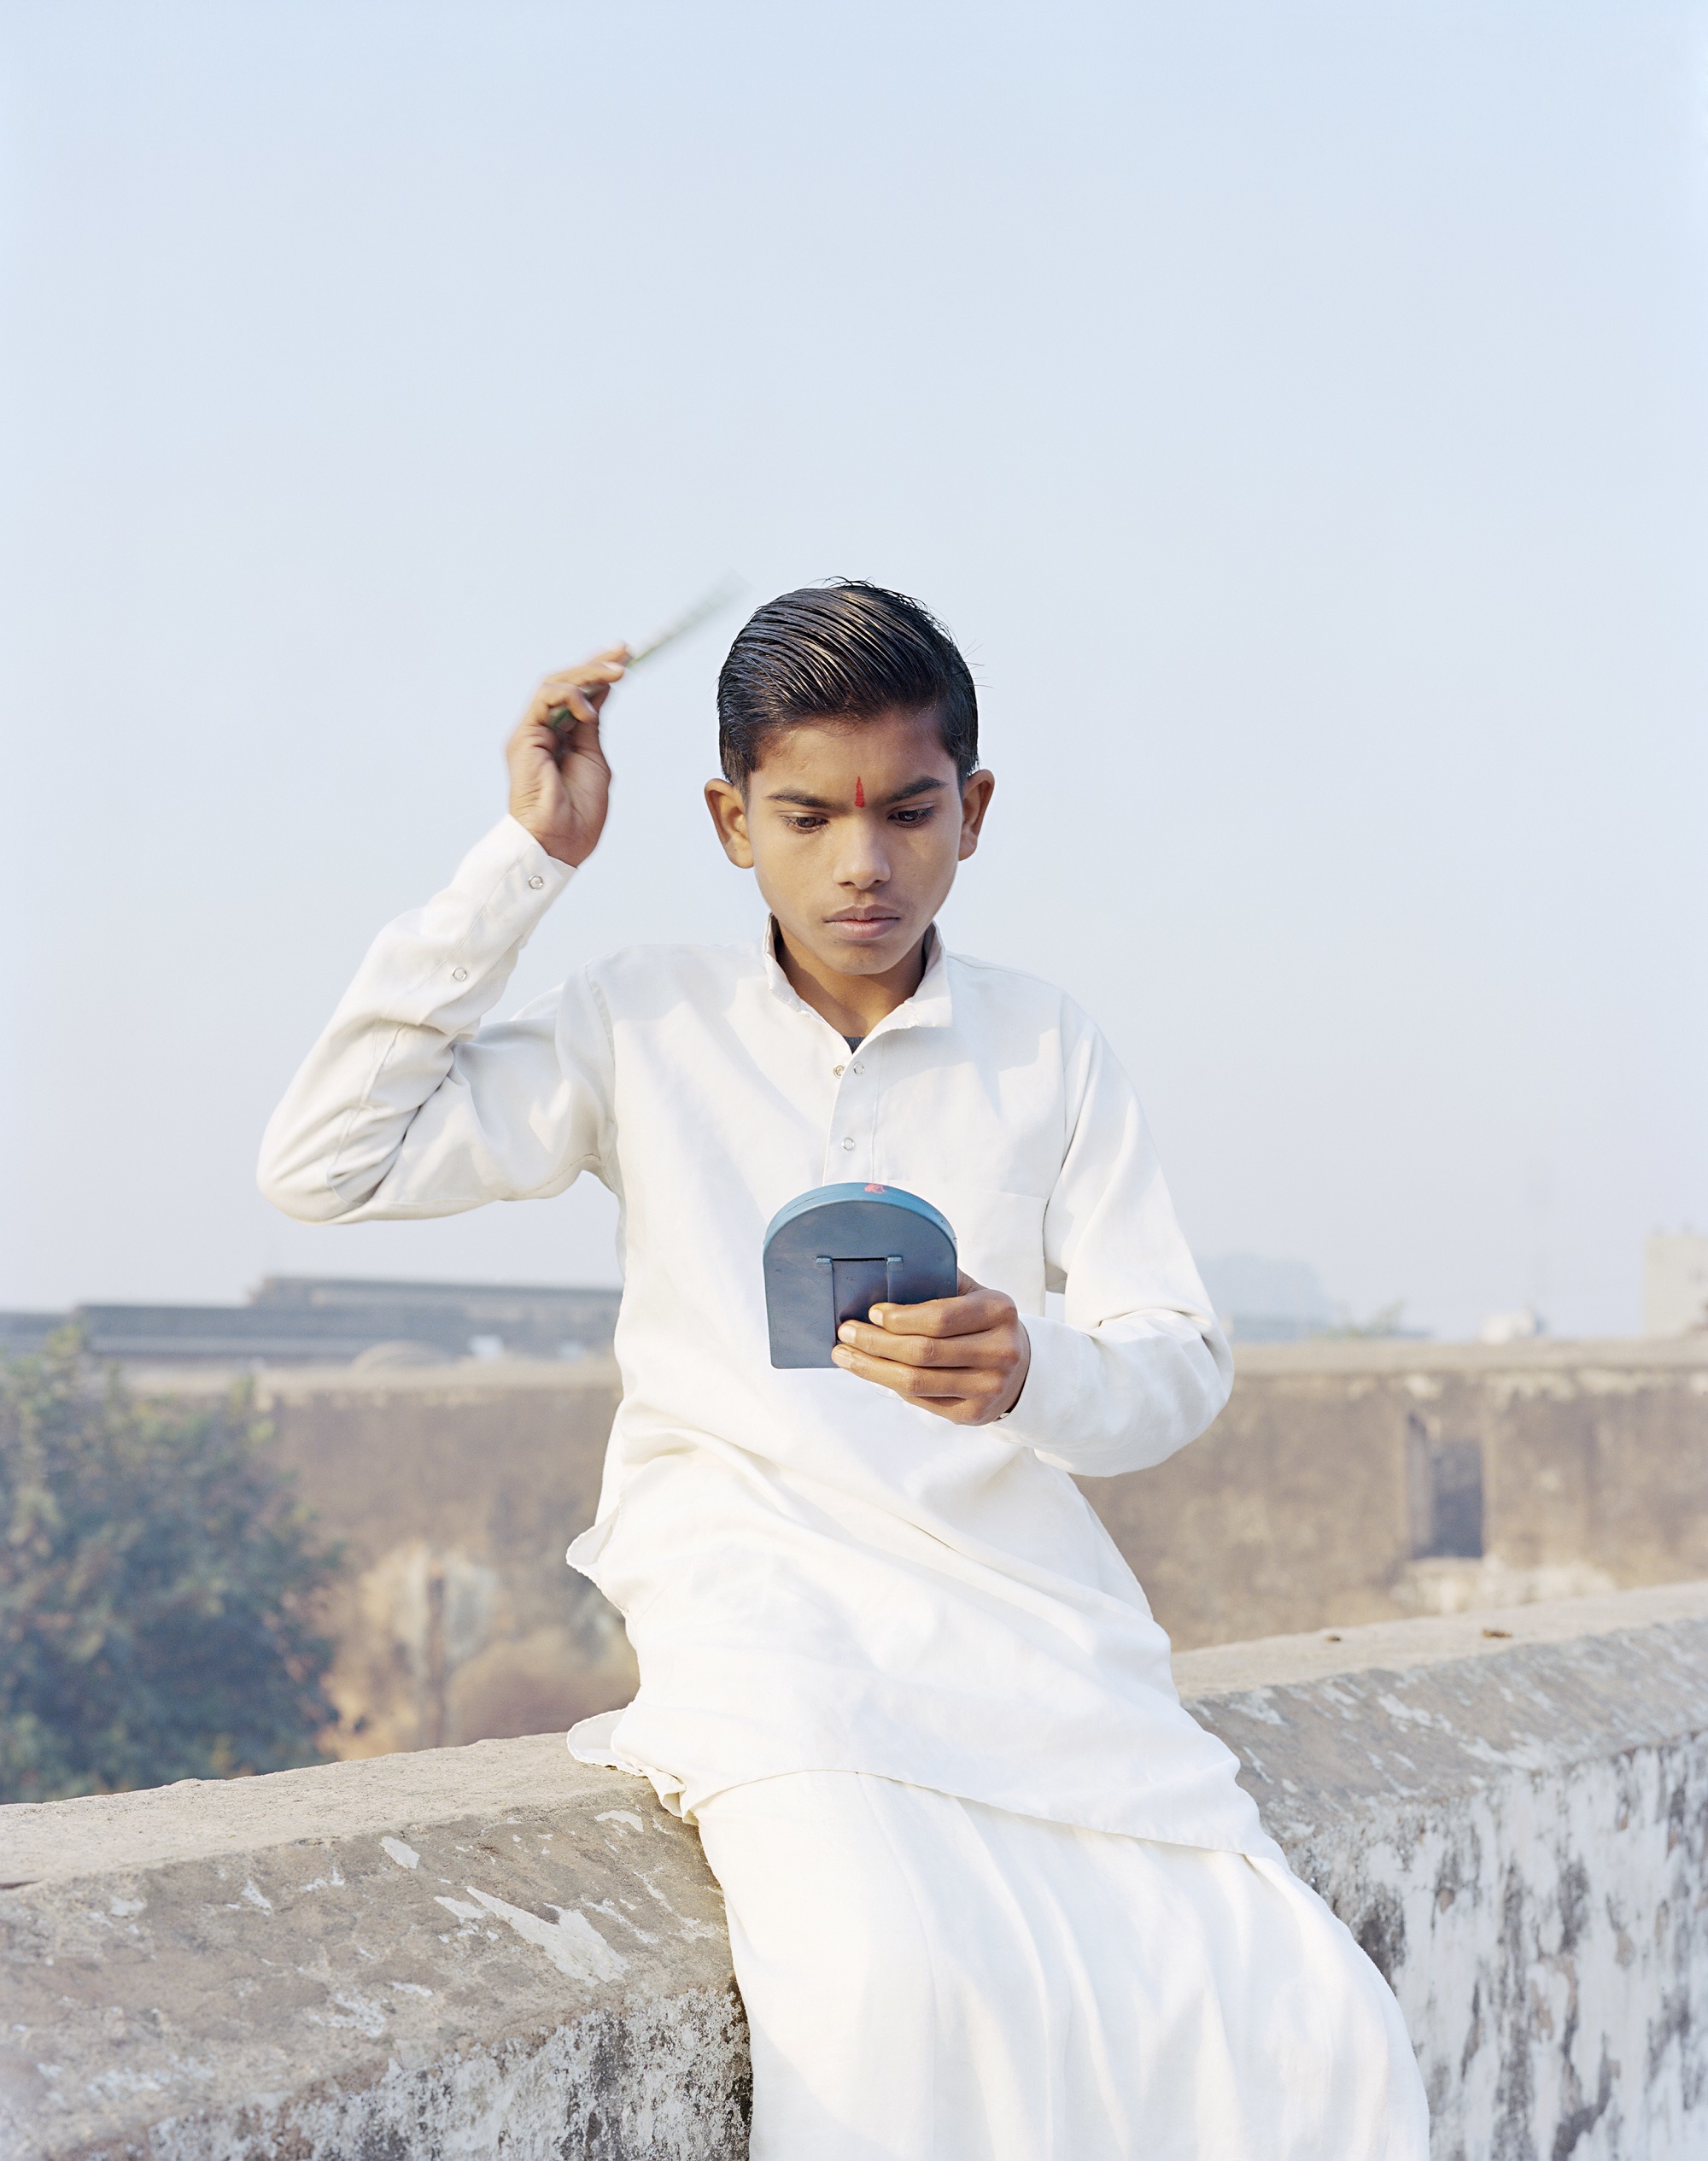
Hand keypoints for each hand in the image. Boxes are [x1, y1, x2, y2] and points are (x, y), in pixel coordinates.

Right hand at [506, 648, 627, 866]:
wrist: (559, 840)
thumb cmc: (577, 812)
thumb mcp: (593, 758)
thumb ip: (591, 727)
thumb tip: (600, 695)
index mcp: (561, 737)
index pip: (579, 694)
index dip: (599, 672)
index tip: (625, 656)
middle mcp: (543, 730)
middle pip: (565, 683)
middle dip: (595, 663)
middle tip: (624, 652)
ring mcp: (531, 732)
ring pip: (554, 684)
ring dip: (587, 674)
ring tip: (616, 674)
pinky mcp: (523, 737)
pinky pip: (544, 699)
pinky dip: (569, 696)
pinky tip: (589, 709)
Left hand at [831, 1271, 1031, 1425]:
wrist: (1022, 1369)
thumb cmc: (984, 1324)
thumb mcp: (975, 1295)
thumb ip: (942, 1283)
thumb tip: (888, 1276)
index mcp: (998, 1311)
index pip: (940, 1317)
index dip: (900, 1318)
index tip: (872, 1313)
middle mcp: (1000, 1351)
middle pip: (923, 1352)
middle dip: (876, 1343)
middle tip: (846, 1334)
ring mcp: (989, 1387)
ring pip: (916, 1382)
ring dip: (872, 1369)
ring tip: (846, 1357)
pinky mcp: (974, 1413)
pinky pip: (921, 1401)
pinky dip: (891, 1386)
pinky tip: (873, 1372)